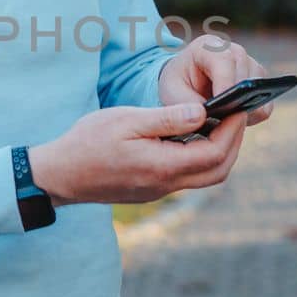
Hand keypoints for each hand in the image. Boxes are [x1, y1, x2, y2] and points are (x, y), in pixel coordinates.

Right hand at [28, 101, 251, 207]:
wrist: (59, 175)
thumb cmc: (88, 142)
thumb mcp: (127, 120)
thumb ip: (168, 118)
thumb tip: (203, 112)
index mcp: (163, 166)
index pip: (215, 152)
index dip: (232, 129)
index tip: (237, 105)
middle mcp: (166, 184)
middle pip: (219, 170)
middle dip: (233, 141)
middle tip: (235, 113)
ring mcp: (159, 190)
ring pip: (206, 177)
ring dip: (219, 151)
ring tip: (218, 122)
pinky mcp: (152, 190)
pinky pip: (188, 176)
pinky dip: (201, 157)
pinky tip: (193, 136)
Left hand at [157, 34, 273, 128]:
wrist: (185, 82)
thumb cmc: (177, 84)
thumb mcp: (172, 93)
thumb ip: (187, 104)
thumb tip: (208, 117)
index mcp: (208, 47)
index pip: (224, 61)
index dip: (226, 85)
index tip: (223, 108)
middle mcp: (233, 51)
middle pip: (246, 77)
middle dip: (235, 103)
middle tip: (220, 122)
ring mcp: (250, 64)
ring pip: (259, 91)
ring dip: (244, 110)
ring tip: (224, 120)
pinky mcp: (259, 81)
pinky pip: (266, 104)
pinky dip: (252, 116)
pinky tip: (234, 119)